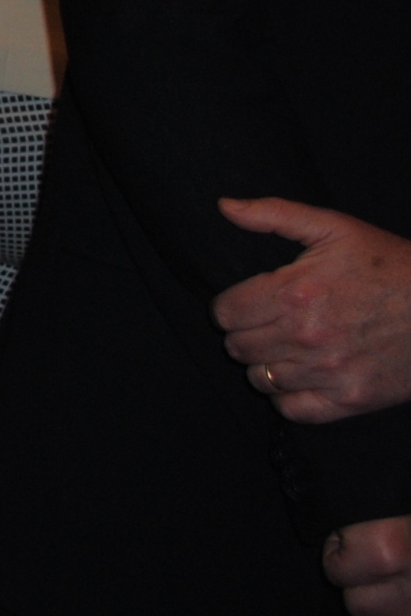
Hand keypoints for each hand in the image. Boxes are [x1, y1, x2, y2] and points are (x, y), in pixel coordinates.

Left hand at [215, 199, 410, 422]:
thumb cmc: (390, 265)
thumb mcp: (334, 227)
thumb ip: (274, 214)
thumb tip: (225, 206)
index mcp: (295, 293)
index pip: (225, 313)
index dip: (229, 306)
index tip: (245, 303)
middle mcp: (306, 336)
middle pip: (238, 347)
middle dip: (244, 333)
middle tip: (266, 324)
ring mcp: (329, 371)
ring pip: (259, 379)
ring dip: (263, 363)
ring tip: (283, 348)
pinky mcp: (352, 398)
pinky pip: (292, 409)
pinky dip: (287, 397)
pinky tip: (299, 376)